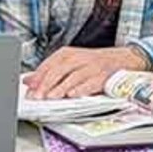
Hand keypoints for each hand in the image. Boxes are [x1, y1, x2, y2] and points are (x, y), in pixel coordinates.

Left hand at [23, 46, 151, 98]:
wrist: (124, 59)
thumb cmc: (94, 64)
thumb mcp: (70, 64)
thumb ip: (50, 72)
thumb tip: (28, 80)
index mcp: (68, 54)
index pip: (49, 64)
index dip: (38, 77)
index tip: (29, 89)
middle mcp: (79, 57)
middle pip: (59, 70)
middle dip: (46, 84)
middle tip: (37, 96)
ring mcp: (92, 66)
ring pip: (73, 76)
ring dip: (61, 88)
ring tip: (51, 97)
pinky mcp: (104, 75)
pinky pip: (91, 82)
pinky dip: (81, 89)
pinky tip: (72, 95)